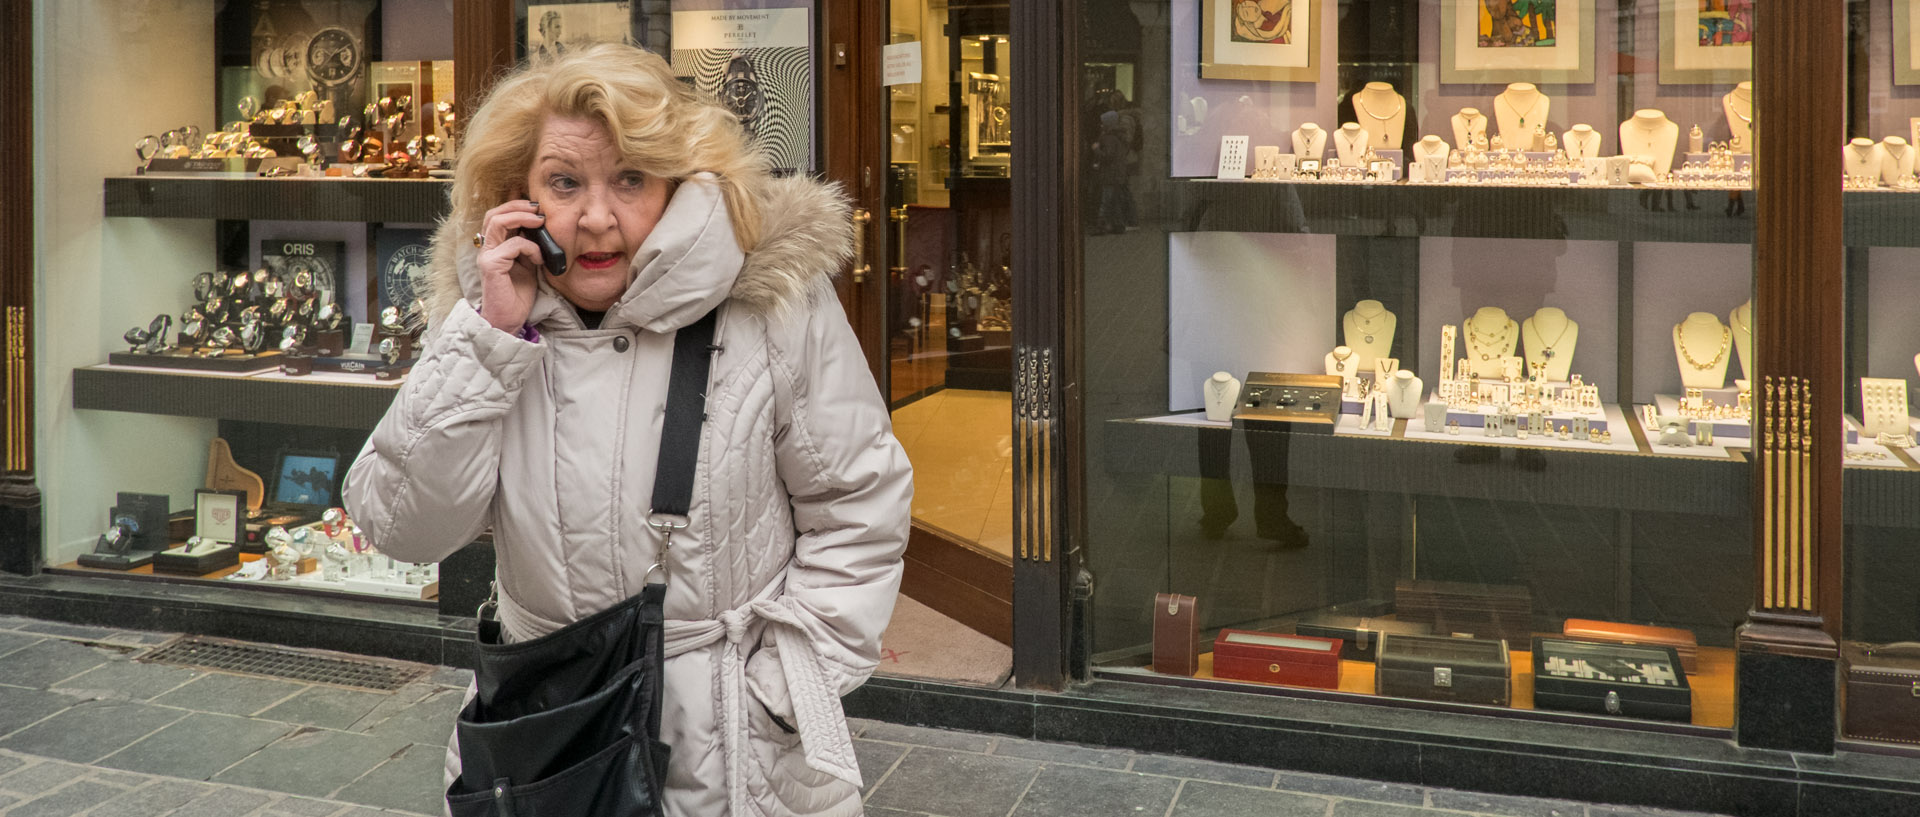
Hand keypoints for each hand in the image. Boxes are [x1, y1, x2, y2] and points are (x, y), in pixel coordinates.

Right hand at [475, 200, 547, 333]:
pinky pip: (512, 245)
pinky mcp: (491, 265)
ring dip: (522, 217)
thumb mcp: (528, 264)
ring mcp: (486, 256)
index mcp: (495, 246)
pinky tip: (539, 258)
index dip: (514, 205)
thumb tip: (541, 226)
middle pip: (494, 213)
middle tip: (538, 207)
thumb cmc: (518, 295)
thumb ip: (530, 246)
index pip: (498, 216)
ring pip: (497, 222)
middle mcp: (487, 248)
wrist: (509, 320)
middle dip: (517, 205)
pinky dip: (530, 247)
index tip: (536, 205)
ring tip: (540, 221)